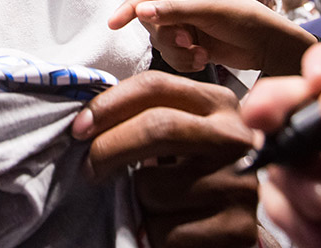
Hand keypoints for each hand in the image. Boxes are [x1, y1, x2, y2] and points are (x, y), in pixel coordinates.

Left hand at [73, 71, 257, 247]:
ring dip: (137, 201)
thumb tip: (88, 122)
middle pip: (157, 128)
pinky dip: (154, 233)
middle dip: (109, 147)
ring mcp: (241, 184)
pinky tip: (169, 227)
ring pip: (154, 186)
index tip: (80, 128)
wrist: (232, 225)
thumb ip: (147, 116)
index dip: (109, 105)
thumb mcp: (181, 132)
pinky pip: (167, 230)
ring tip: (152, 203)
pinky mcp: (237, 228)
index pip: (155, 87)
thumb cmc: (196, 174)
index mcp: (218, 103)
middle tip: (89, 167)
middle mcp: (235, 138)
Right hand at [109, 0, 313, 75]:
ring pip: (160, 44)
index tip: (113, 24)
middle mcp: (177, 3)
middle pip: (150, 24)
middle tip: (188, 41)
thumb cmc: (241, 17)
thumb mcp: (206, 11)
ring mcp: (182, 25)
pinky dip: (185, 61)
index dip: (128, 10)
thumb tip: (140, 12)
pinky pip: (172, 57)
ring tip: (200, 52)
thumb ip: (172, 12)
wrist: (265, 44)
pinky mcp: (188, 45)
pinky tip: (204, 58)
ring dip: (179, 52)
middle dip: (168, 37)